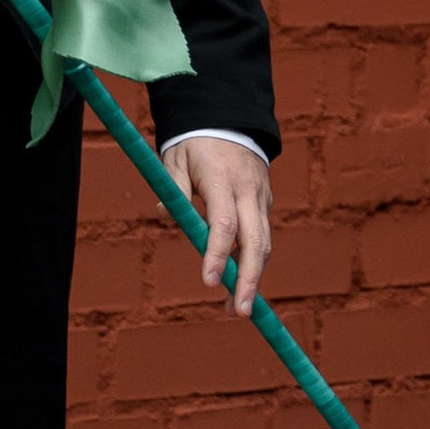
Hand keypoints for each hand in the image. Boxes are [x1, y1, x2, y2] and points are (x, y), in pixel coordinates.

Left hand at [164, 133, 271, 317]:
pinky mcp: (265, 202)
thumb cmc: (196, 141)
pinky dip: (254, 260)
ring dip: (254, 277)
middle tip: (238, 311)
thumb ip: (172, 187)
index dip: (217, 254)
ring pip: (264, 243)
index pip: (224, 224)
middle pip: (256, 243)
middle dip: (249, 280)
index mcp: (224, 180)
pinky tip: (241, 282)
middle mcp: (248, 192)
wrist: (229, 117)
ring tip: (237, 307)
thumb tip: (164, 214)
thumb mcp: (175, 157)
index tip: (208, 282)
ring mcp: (262, 197)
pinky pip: (262, 235)